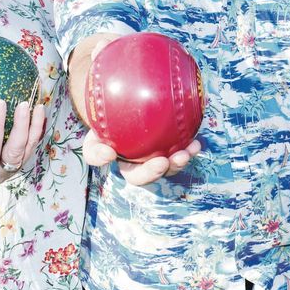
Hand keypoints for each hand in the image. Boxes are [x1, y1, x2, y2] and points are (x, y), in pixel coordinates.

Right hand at [82, 130, 201, 185]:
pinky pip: (183, 148)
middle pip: (157, 173)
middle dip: (165, 170)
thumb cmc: (103, 129)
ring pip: (173, 163)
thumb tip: (108, 155)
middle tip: (167, 161)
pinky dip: (190, 147)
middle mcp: (147, 165)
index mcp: (129, 167)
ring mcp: (160, 155)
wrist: (116, 113)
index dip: (147, 173)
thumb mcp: (93, 140)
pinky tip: (196, 140)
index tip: (155, 161)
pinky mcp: (172, 144)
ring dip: (182, 159)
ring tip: (190, 150)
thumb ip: (95, 151)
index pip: (136, 176)